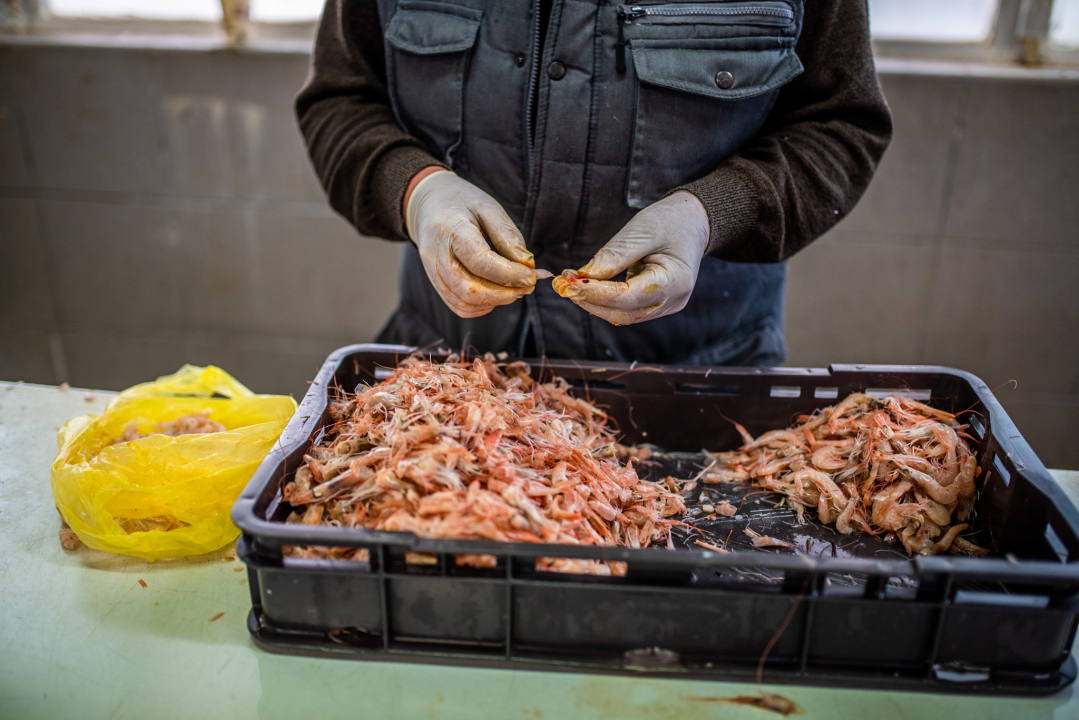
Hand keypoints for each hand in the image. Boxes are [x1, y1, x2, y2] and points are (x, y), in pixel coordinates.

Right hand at [406, 170, 537, 317]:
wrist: (428, 205)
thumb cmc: (462, 203)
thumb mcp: (488, 208)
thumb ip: (508, 236)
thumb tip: (528, 266)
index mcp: (450, 229)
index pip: (479, 261)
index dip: (508, 274)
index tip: (532, 276)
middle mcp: (436, 255)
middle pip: (469, 289)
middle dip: (504, 294)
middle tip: (528, 286)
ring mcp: (432, 272)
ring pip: (463, 302)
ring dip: (495, 302)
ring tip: (516, 289)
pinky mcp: (435, 283)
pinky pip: (457, 306)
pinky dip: (481, 307)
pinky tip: (497, 294)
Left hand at [552, 191, 708, 324]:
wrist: (694, 221)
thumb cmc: (672, 221)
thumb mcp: (642, 230)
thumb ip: (614, 255)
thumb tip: (584, 276)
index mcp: (675, 281)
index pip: (628, 296)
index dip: (595, 292)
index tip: (568, 283)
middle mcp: (673, 300)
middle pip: (624, 312)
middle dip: (590, 301)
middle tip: (563, 284)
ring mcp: (666, 305)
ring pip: (624, 314)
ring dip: (595, 303)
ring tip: (571, 284)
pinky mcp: (657, 303)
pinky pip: (627, 308)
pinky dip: (605, 300)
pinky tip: (587, 287)